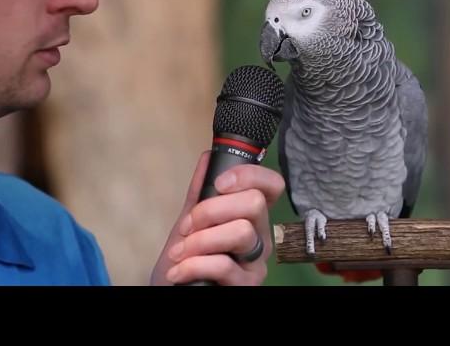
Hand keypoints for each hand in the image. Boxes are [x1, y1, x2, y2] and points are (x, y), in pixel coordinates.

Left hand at [150, 151, 284, 285]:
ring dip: (200, 241)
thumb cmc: (186, 259)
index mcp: (250, 216)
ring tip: (179, 253)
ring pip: (241, 231)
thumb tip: (207, 157)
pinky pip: (223, 265)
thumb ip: (200, 192)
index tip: (219, 184)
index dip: (250, 175)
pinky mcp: (247, 285)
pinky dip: (193, 265)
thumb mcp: (190, 222)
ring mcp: (256, 262)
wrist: (177, 291)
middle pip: (254, 203)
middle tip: (188, 226)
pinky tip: (178, 272)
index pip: (272, 185)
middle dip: (211, 210)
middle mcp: (260, 236)